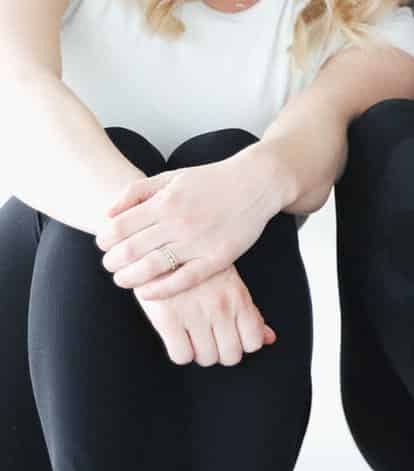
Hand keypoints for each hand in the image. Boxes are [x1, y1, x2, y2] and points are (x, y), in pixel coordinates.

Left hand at [97, 146, 283, 297]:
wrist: (255, 184)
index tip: (103, 244)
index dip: (104, 239)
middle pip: (130, 250)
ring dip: (129, 278)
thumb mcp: (170, 177)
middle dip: (112, 261)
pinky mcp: (216, 259)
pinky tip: (146, 293)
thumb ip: (136, 192)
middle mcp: (177, 223)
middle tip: (109, 265)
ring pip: (152, 267)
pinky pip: (182, 280)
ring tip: (122, 280)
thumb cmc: (211, 181)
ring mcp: (197, 243)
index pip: (119, 226)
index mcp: (164, 202)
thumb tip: (107, 213)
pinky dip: (160, 290)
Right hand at [134, 264, 275, 366]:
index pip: (253, 342)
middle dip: (220, 352)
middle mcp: (220, 307)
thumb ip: (251, 313)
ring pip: (206, 358)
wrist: (159, 247)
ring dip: (200, 353)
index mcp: (238, 297)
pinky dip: (180, 352)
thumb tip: (270, 339)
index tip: (229, 336)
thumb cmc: (199, 269)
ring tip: (192, 336)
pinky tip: (177, 338)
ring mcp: (194, 313)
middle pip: (230, 356)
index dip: (241, 344)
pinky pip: (181, 356)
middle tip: (209, 339)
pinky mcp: (167, 318)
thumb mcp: (231, 284)